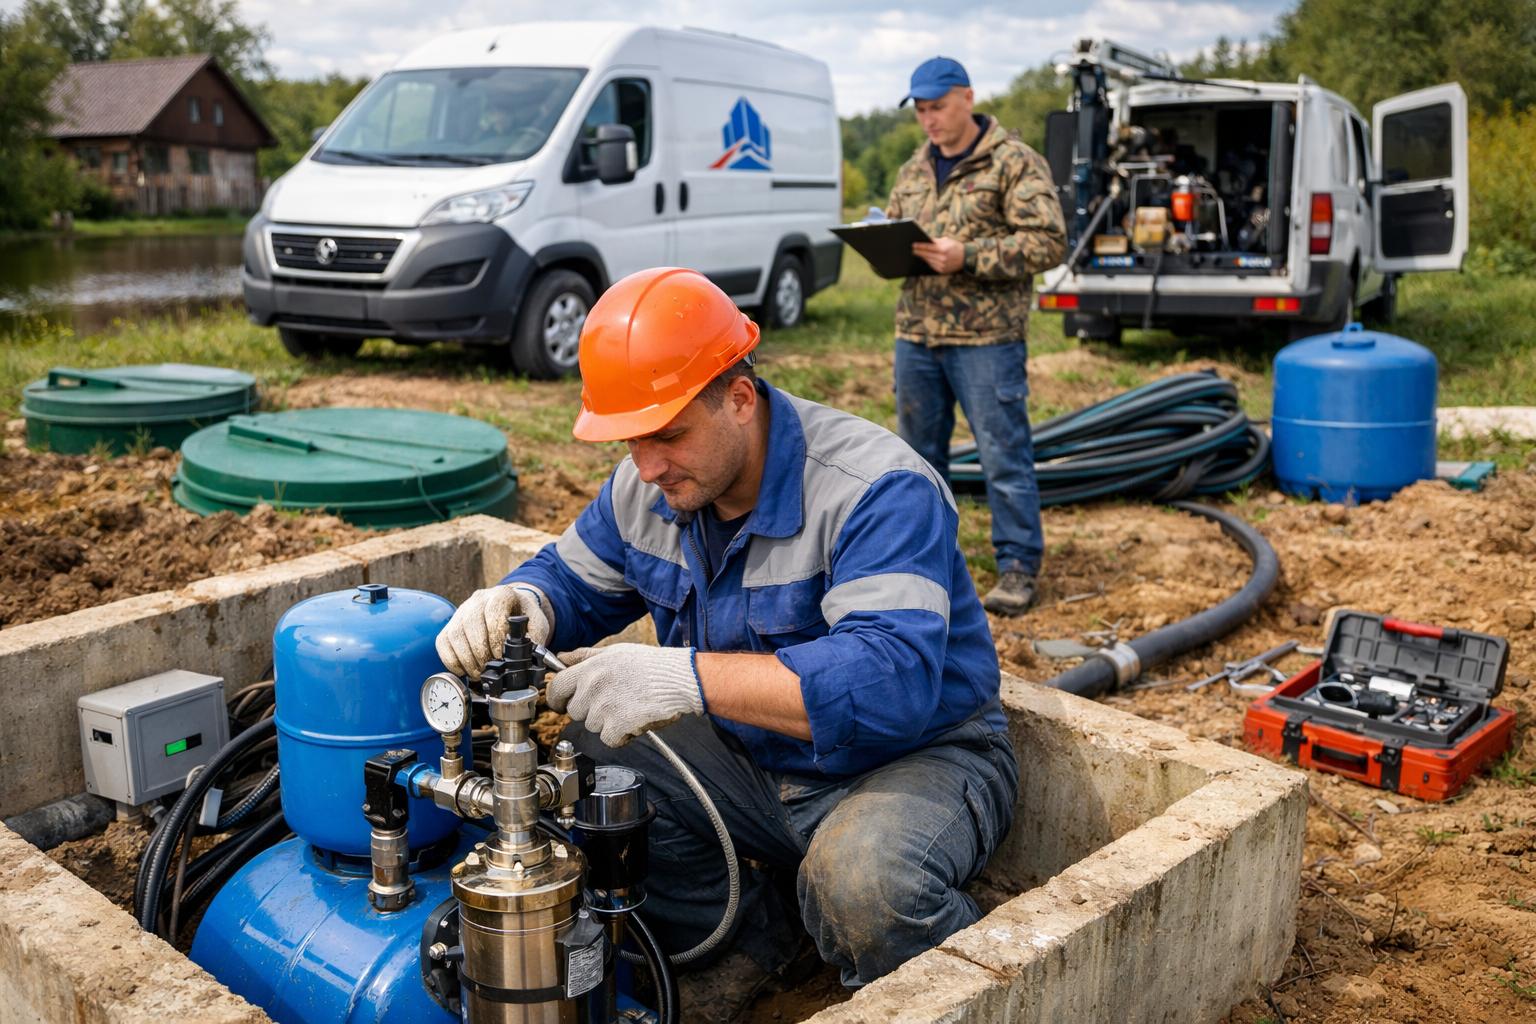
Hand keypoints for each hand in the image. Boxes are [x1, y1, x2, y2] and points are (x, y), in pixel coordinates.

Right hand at [435, 584, 550, 679]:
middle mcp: (478, 599)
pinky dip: (451, 660)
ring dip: (466, 659)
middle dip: (480, 652)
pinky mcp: (450, 624)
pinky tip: (464, 670)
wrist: (513, 608)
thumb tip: (530, 660)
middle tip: (489, 669)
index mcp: (502, 594)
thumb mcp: (537, 624)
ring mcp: (462, 611)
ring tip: (479, 673)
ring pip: (455, 635)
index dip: (495, 637)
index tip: (500, 656)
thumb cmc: (524, 617)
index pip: (493, 612)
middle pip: (470, 624)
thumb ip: (536, 639)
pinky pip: (443, 642)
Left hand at [548, 644, 703, 747]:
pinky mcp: (617, 726)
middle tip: (611, 701)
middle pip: (574, 711)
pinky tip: (633, 720)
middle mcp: (593, 688)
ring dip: (606, 722)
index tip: (562, 703)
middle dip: (589, 710)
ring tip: (627, 707)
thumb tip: (562, 658)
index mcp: (590, 669)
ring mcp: (604, 708)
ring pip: (592, 726)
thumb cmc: (651, 665)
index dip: (557, 699)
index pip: (556, 688)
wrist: (680, 679)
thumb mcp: (614, 652)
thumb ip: (584, 656)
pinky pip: (608, 739)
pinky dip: (620, 735)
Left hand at [912, 237, 965, 273]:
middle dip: (919, 252)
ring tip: (917, 253)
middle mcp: (942, 258)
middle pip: (926, 255)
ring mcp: (942, 265)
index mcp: (943, 249)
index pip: (928, 247)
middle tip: (912, 250)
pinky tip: (925, 259)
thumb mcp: (947, 241)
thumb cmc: (956, 247)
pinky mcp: (942, 270)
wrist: (966, 258)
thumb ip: (936, 241)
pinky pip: (932, 266)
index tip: (913, 245)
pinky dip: (928, 262)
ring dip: (923, 257)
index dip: (920, 246)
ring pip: (928, 261)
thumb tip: (926, 240)